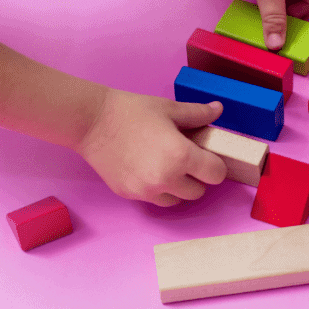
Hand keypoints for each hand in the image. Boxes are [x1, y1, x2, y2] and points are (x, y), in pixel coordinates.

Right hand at [76, 90, 227, 206]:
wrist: (90, 121)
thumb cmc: (130, 111)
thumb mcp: (170, 108)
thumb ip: (198, 113)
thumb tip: (218, 109)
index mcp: (181, 156)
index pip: (216, 174)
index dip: (215, 165)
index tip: (207, 156)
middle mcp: (166, 178)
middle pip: (199, 191)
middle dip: (197, 177)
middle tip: (186, 159)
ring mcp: (146, 190)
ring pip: (178, 199)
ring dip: (179, 187)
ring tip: (168, 165)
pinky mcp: (130, 194)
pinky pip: (155, 199)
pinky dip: (159, 189)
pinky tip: (150, 170)